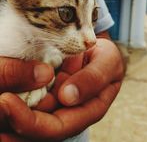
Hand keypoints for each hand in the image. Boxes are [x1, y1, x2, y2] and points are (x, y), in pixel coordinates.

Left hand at [0, 36, 124, 140]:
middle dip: (11, 120)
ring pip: (28, 114)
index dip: (31, 122)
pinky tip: (2, 90)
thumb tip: (67, 97)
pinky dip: (12, 96)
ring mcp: (53, 101)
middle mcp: (66, 111)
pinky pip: (26, 96)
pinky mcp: (44, 89)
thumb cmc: (105, 57)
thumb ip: (94, 79)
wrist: (97, 49)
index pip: (56, 126)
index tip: (7, 102)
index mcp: (85, 111)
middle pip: (35, 127)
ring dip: (7, 114)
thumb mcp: (108, 63)